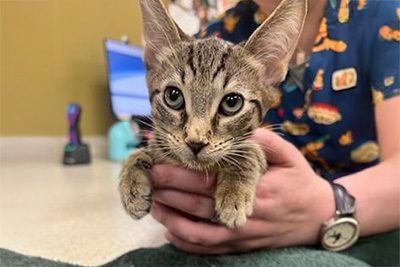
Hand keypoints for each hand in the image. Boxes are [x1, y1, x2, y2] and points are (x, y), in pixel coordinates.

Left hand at [149, 128, 334, 253]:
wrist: (319, 219)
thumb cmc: (301, 184)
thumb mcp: (291, 157)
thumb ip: (269, 143)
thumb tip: (246, 132)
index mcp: (255, 190)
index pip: (209, 183)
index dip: (180, 176)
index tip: (158, 166)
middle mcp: (244, 215)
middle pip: (197, 207)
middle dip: (168, 194)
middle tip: (146, 182)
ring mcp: (242, 235)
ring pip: (198, 233)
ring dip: (172, 219)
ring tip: (152, 205)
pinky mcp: (242, 246)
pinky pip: (209, 249)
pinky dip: (187, 243)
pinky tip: (170, 231)